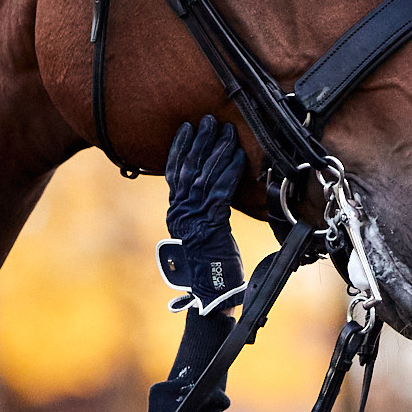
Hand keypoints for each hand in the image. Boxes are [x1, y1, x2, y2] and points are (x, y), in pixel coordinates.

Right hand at [156, 116, 247, 313]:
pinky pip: (219, 192)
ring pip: (203, 176)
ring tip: (225, 131)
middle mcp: (180, 212)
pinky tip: (237, 156)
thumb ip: (202, 211)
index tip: (187, 127)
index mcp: (176, 212)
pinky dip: (228, 172)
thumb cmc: (211, 264)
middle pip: (188, 168)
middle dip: (199, 142)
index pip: (173, 172)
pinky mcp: (210, 225)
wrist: (211, 290)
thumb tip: (211, 192)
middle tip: (208, 120)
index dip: (180, 147)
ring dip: (215, 151)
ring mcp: (193, 218)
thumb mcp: (202, 232)